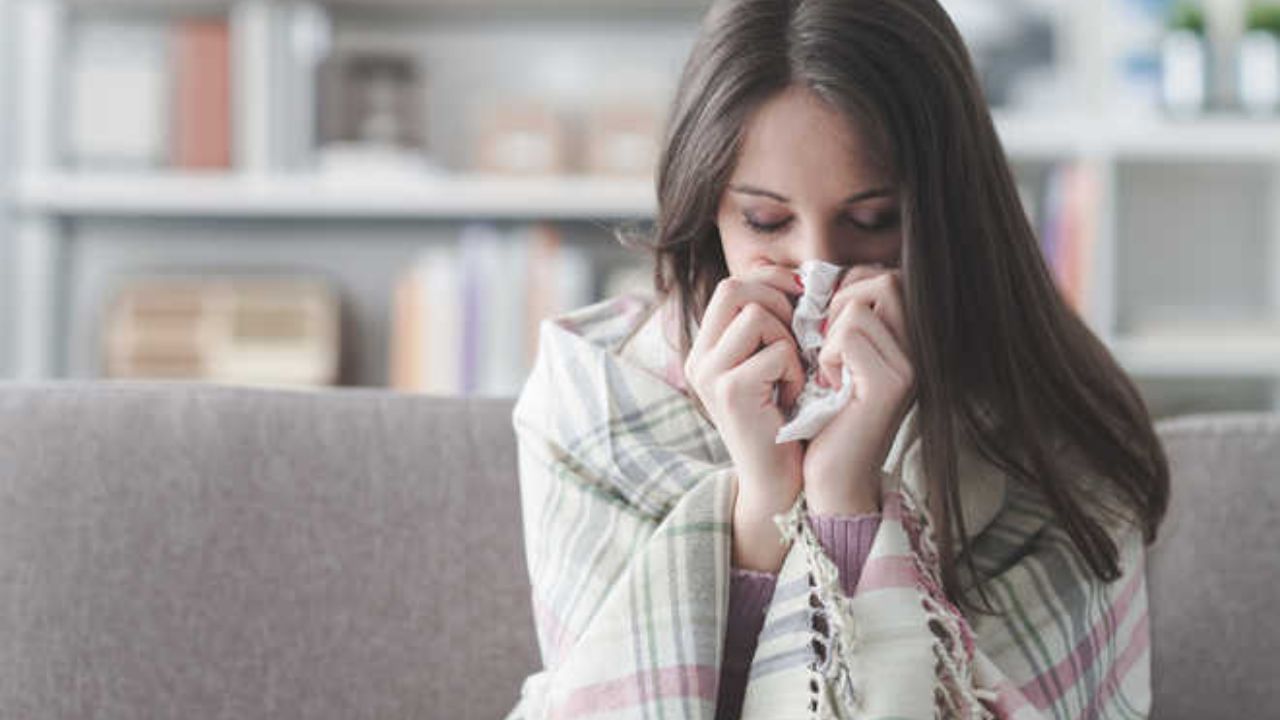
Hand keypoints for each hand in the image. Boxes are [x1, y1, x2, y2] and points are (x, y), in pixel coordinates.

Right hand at [683, 265, 806, 570]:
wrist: (777, 482)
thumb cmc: (784, 421)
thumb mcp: (771, 365)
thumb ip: (771, 326)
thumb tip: (796, 278)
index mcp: (706, 348)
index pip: (732, 285)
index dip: (771, 283)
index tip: (800, 302)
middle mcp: (699, 358)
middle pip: (736, 288)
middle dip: (779, 303)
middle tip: (797, 338)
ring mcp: (710, 374)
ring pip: (758, 315)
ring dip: (788, 340)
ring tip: (791, 374)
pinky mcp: (730, 391)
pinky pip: (777, 351)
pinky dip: (795, 371)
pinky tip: (792, 397)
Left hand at [802, 264, 915, 515]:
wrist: (831, 478)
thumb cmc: (823, 416)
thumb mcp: (833, 357)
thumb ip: (839, 317)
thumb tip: (817, 274)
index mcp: (908, 339)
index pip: (883, 276)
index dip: (846, 290)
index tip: (827, 331)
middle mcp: (920, 349)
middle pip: (882, 279)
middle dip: (839, 303)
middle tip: (825, 347)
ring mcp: (911, 365)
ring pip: (859, 304)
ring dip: (830, 335)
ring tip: (830, 371)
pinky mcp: (892, 383)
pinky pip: (848, 333)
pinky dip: (827, 356)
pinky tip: (831, 386)